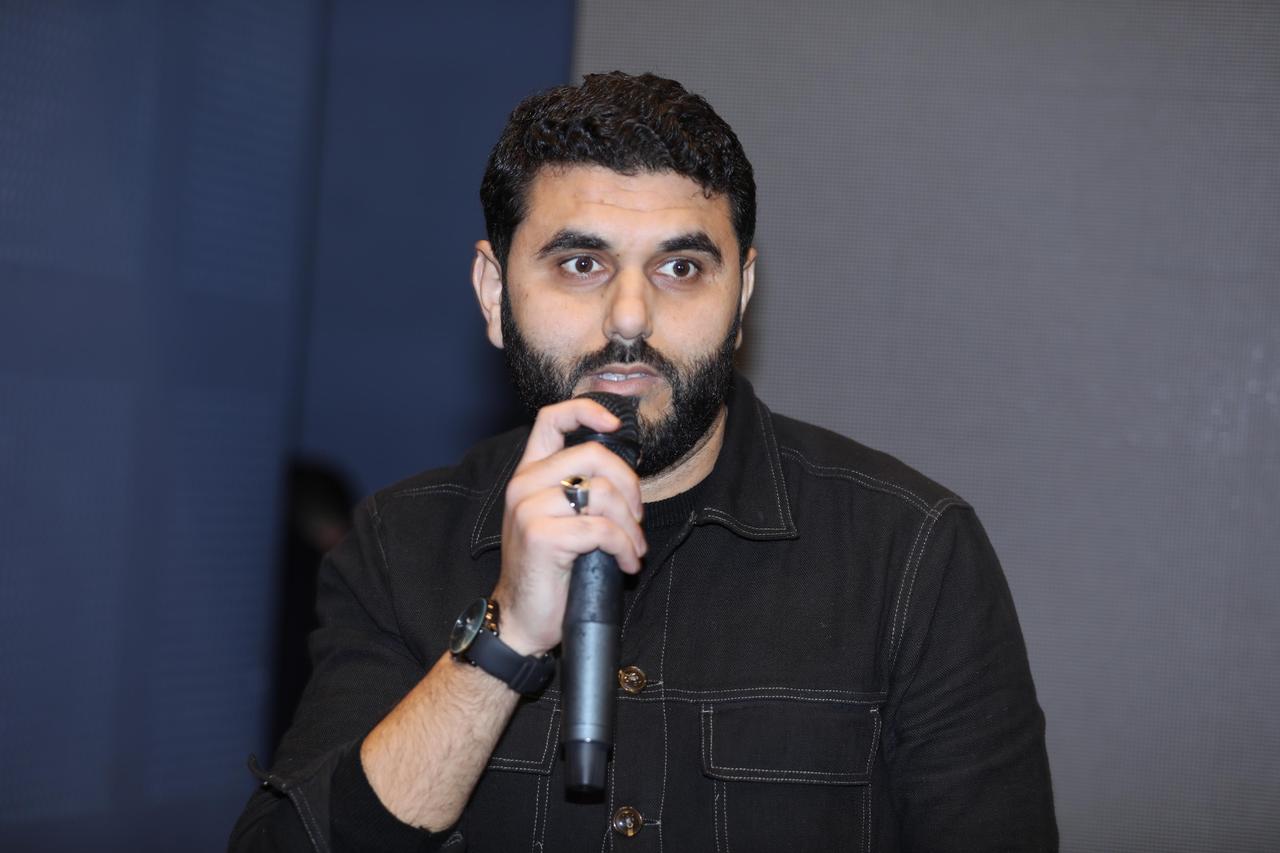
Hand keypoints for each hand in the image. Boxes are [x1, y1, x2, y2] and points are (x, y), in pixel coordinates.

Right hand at [491, 398, 645, 656]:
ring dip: (631, 525)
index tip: (615, 424)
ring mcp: (529, 509)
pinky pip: (602, 529)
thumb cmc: (548, 572)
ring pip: (603, 493)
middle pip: (594, 455)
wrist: (521, 619)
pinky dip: (624, 547)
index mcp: (528, 475)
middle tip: (636, 517)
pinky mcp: (542, 536)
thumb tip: (625, 475)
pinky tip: (625, 564)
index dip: (587, 410)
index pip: (551, 419)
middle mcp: (524, 485)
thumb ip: (580, 490)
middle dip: (630, 486)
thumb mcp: (560, 520)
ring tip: (632, 548)